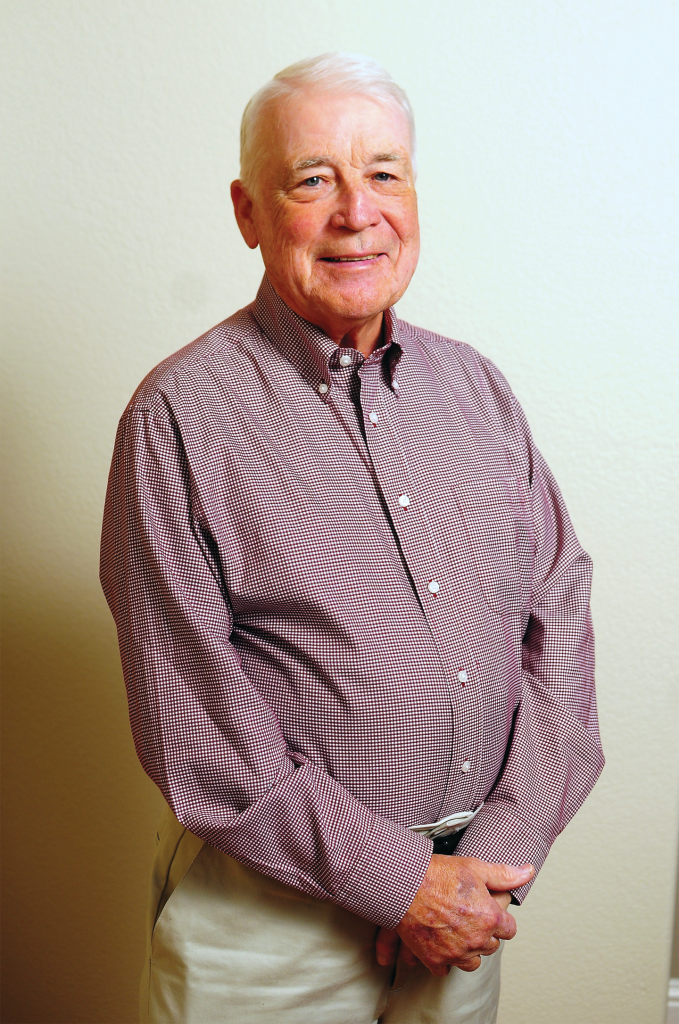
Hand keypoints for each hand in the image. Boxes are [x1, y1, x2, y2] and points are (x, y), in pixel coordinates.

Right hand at [375, 855, 532, 975]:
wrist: (404, 884)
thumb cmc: (438, 874)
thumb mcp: (475, 867)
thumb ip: (504, 874)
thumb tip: (527, 872)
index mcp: (490, 918)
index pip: (509, 930)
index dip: (500, 919)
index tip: (489, 912)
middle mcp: (476, 939)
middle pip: (491, 946)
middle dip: (484, 933)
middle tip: (469, 917)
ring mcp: (455, 952)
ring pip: (472, 962)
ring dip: (468, 950)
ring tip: (456, 932)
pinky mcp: (434, 960)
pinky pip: (447, 970)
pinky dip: (444, 959)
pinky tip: (440, 943)